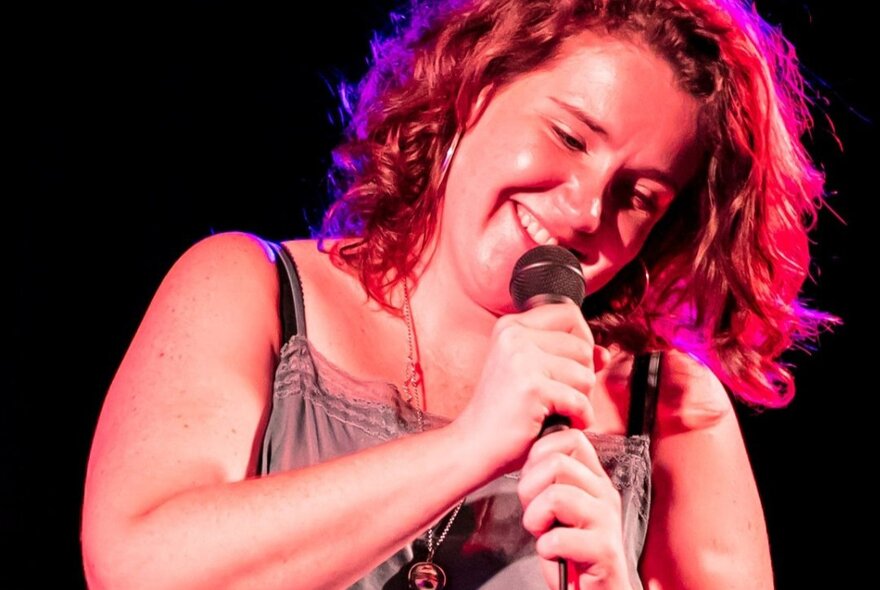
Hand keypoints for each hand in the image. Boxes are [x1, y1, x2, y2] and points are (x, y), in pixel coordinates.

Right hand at [452, 303, 608, 474]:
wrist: (475, 445)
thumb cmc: (504, 413)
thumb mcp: (533, 374)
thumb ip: (568, 357)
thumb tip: (603, 353)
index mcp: (511, 326)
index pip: (569, 314)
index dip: (582, 340)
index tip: (571, 365)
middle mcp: (514, 336)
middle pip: (582, 346)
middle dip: (582, 376)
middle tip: (561, 397)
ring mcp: (521, 359)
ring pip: (585, 373)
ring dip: (581, 399)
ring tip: (558, 410)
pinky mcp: (531, 387)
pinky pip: (580, 400)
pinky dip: (580, 418)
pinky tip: (562, 423)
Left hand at [518, 428, 631, 589]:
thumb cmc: (572, 550)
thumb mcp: (559, 507)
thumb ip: (551, 479)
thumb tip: (530, 458)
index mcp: (594, 479)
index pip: (571, 439)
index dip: (540, 454)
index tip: (533, 478)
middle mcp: (605, 494)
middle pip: (557, 463)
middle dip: (530, 488)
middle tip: (535, 512)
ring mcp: (607, 521)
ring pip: (556, 496)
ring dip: (536, 518)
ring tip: (542, 533)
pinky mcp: (605, 550)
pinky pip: (558, 538)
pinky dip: (545, 549)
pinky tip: (553, 554)